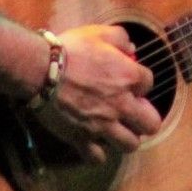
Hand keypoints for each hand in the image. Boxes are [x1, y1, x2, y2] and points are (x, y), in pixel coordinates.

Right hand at [34, 25, 160, 162]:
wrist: (41, 70)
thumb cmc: (70, 50)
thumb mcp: (98, 33)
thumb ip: (120, 38)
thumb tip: (131, 48)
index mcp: (129, 77)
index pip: (150, 84)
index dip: (140, 83)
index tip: (129, 82)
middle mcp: (121, 105)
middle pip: (151, 124)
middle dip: (145, 119)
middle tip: (132, 113)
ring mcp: (103, 125)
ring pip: (130, 145)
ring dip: (126, 138)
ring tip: (117, 130)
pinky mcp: (82, 138)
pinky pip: (98, 157)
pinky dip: (97, 153)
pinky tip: (94, 143)